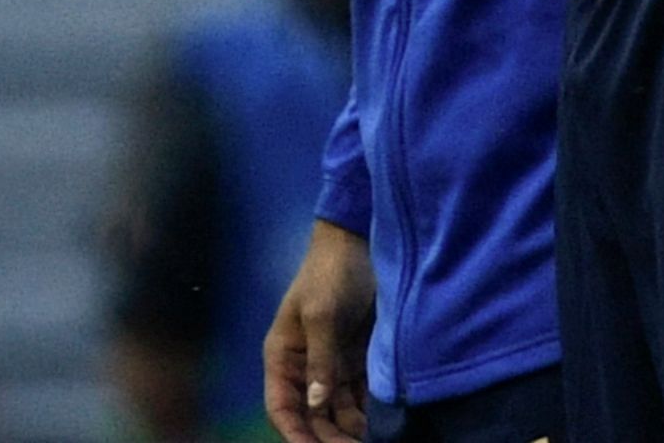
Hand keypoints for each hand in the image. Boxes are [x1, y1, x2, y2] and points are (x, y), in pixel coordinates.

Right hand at [264, 220, 374, 442]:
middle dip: (328, 436)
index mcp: (283, 357)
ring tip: (372, 440)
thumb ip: (321, 359)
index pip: (282, 407)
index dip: (294, 433)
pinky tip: (382, 422)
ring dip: (350, 427)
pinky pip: (359, 392)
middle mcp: (305, 366)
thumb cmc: (331, 274)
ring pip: (337, 408)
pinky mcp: (357, 356)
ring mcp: (332, 362)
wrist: (360, 241)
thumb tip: (317, 404)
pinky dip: (367, 409)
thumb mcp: (322, 315)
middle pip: (312, 414)